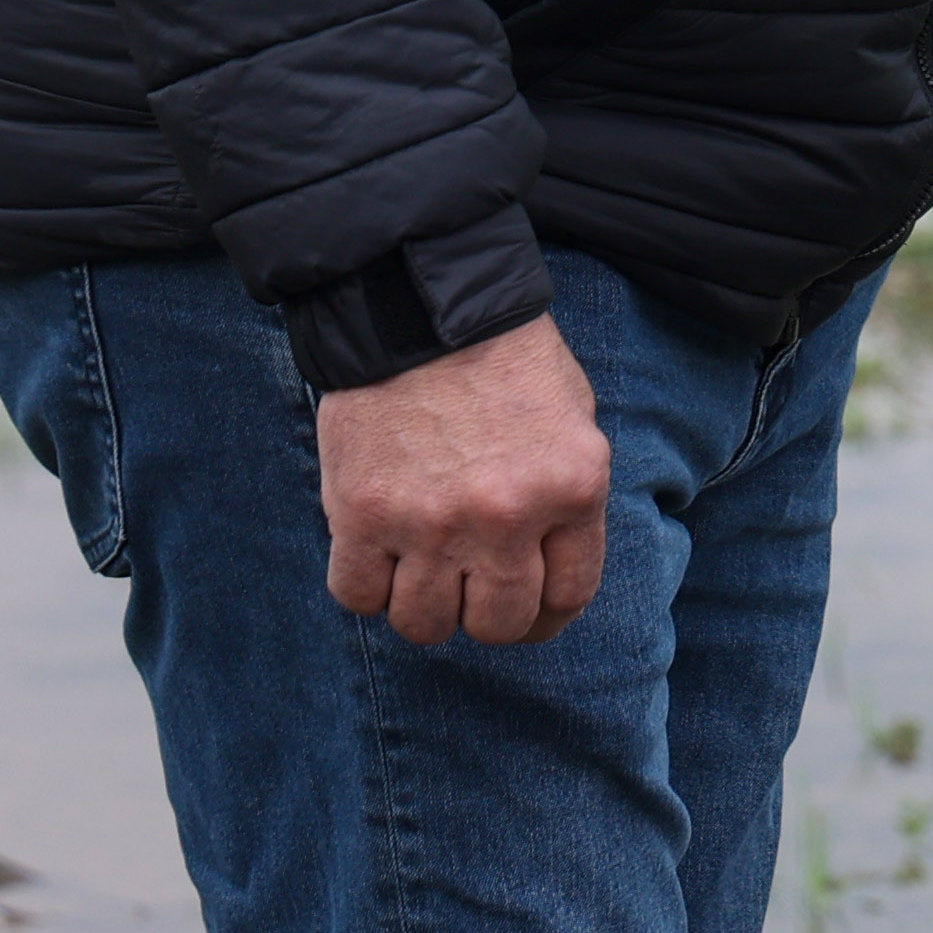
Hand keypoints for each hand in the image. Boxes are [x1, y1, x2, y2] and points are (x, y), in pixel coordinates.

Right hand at [315, 315, 611, 648]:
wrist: (421, 307)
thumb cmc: (505, 362)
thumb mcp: (574, 423)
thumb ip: (567, 500)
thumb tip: (549, 572)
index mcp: (574, 491)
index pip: (568, 597)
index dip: (546, 616)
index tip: (529, 610)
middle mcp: (507, 516)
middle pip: (498, 624)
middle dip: (487, 616)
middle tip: (471, 590)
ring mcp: (430, 521)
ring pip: (425, 624)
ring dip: (425, 609)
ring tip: (422, 575)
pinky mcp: (361, 514)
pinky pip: (358, 596)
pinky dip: (367, 589)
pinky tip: (377, 558)